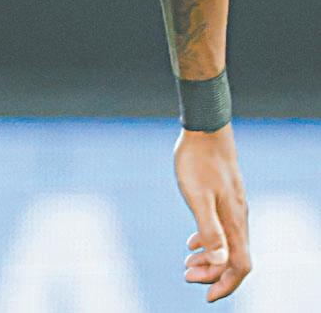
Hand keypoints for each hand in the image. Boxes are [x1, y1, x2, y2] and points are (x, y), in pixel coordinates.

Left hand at [174, 123, 251, 301]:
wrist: (205, 129)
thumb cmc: (198, 161)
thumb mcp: (197, 196)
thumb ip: (209, 229)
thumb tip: (219, 261)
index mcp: (234, 222)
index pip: (240, 266)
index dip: (226, 284)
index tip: (207, 297)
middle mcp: (239, 217)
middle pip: (234, 258)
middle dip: (213, 274)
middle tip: (186, 276)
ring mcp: (233, 206)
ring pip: (228, 244)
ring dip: (210, 259)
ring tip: (186, 265)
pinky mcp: (225, 196)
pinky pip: (222, 229)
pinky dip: (209, 241)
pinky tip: (192, 242)